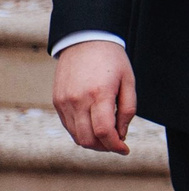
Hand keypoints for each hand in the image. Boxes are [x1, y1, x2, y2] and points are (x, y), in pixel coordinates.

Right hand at [53, 40, 136, 154]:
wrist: (85, 40)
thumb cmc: (112, 60)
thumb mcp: (129, 81)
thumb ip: (128, 110)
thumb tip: (121, 134)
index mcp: (99, 95)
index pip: (104, 132)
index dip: (116, 146)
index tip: (125, 149)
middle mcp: (78, 100)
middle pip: (88, 139)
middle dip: (104, 147)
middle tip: (117, 144)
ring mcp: (64, 101)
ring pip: (76, 136)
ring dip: (92, 142)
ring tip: (106, 136)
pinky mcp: (57, 101)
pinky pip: (68, 125)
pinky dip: (81, 132)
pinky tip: (93, 126)